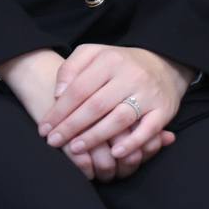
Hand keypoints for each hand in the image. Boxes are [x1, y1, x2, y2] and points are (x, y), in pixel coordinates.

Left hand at [0, 48, 154, 180]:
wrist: (163, 65)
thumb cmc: (118, 64)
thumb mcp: (93, 54)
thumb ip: (71, 68)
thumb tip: (58, 93)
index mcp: (108, 60)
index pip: (78, 89)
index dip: (59, 110)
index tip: (44, 128)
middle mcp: (130, 75)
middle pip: (95, 106)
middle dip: (71, 127)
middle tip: (54, 141)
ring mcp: (148, 93)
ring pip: (119, 119)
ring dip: (95, 137)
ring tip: (75, 148)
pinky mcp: (164, 110)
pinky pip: (148, 130)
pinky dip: (132, 143)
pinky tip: (115, 154)